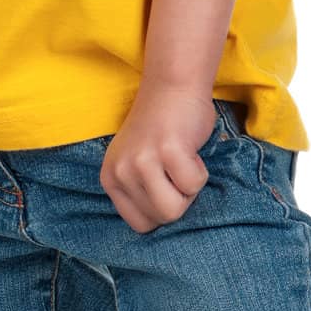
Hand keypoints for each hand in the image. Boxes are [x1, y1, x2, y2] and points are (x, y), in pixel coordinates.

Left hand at [99, 77, 216, 232]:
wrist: (172, 84)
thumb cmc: (162, 127)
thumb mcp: (137, 162)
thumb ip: (140, 190)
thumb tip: (161, 226)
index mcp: (110, 178)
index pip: (140, 225)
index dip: (161, 209)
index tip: (164, 182)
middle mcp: (121, 171)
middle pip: (160, 218)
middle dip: (178, 197)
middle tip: (176, 167)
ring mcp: (142, 160)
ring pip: (174, 210)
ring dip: (188, 189)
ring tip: (181, 161)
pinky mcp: (167, 150)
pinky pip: (194, 184)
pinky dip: (200, 170)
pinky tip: (188, 147)